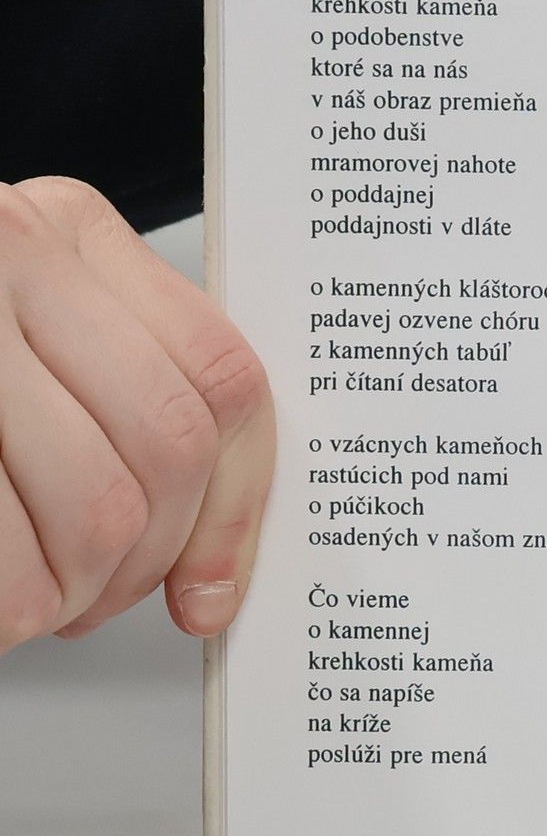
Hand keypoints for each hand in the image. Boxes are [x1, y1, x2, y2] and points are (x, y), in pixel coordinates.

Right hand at [0, 178, 274, 655]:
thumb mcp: (13, 343)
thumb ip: (108, 396)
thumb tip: (208, 549)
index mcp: (57, 230)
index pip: (221, 379)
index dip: (233, 509)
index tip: (207, 590)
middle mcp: (4, 249)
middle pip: (168, 450)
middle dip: (139, 562)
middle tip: (87, 600)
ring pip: (97, 508)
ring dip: (64, 594)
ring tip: (22, 600)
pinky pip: (10, 561)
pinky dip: (9, 606)